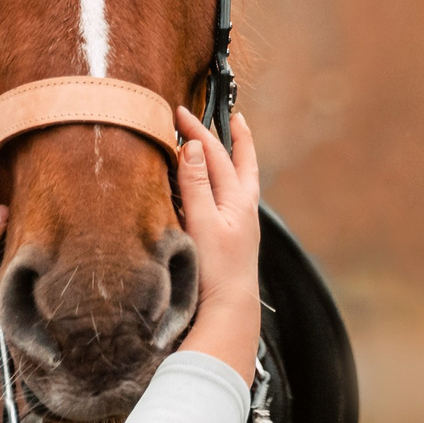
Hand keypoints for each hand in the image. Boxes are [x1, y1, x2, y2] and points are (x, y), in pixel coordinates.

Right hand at [173, 107, 261, 382]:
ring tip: (226, 146)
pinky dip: (220, 184)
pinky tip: (212, 190)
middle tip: (232, 119)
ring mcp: (240, 224)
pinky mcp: (232, 238)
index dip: (199, 131)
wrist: (229, 310)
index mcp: (239, 199)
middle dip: (234, 140)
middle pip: (240, 165)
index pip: (218, 154)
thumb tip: (195, 146)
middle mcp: (244, 209)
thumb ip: (196, 183)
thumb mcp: (203, 221)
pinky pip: (228, 200)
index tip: (180, 112)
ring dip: (230, 160)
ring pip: (237, 182)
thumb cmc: (217, 269)